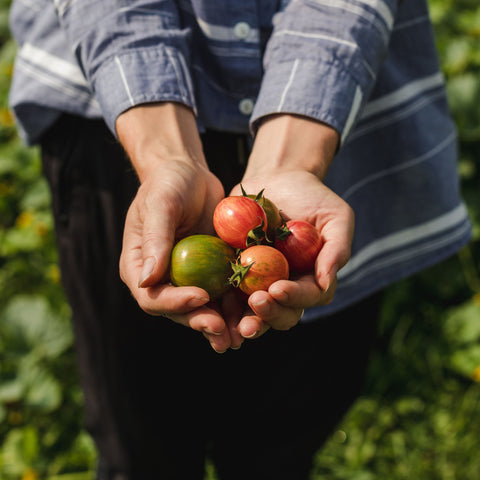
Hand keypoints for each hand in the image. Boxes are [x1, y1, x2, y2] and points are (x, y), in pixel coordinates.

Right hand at [116, 103, 237, 351]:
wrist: (189, 174)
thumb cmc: (167, 184)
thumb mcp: (159, 206)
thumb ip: (154, 241)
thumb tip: (146, 280)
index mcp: (141, 267)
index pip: (152, 297)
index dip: (174, 303)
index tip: (200, 297)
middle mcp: (163, 278)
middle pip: (179, 311)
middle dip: (200, 321)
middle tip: (221, 330)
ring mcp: (188, 278)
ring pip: (203, 308)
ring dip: (221, 323)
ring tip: (239, 336)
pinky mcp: (211, 272)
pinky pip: (223, 293)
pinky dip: (236, 306)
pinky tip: (253, 314)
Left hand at [231, 114, 353, 338]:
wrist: (277, 179)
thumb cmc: (313, 197)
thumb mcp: (336, 217)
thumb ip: (336, 249)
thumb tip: (326, 282)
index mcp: (313, 278)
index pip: (309, 296)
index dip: (295, 297)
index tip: (278, 289)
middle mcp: (287, 285)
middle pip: (283, 313)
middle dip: (270, 314)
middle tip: (256, 302)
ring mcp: (261, 282)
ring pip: (255, 312)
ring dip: (247, 320)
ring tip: (236, 322)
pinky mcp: (236, 273)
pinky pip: (229, 293)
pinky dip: (223, 306)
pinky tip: (212, 305)